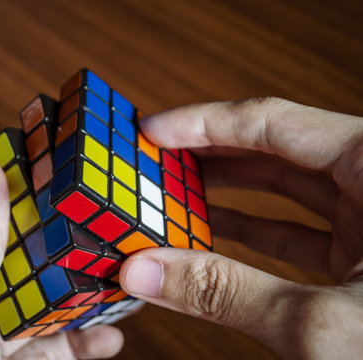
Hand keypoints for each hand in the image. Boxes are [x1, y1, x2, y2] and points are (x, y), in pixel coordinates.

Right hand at [119, 98, 362, 358]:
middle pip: (272, 150)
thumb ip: (225, 292)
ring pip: (281, 190)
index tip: (153, 131)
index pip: (272, 123)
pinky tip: (208, 233)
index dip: (203, 124)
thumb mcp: (323, 324)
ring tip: (172, 193)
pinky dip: (248, 232)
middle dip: (208, 154)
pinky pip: (292, 231)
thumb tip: (148, 273)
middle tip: (155, 160)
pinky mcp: (359, 261)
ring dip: (223, 193)